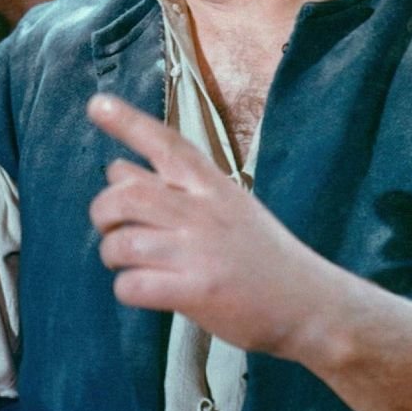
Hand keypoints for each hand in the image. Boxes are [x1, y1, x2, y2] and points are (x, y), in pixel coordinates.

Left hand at [86, 94, 344, 357]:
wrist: (313, 305)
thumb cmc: (262, 254)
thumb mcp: (227, 205)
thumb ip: (175, 188)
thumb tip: (116, 169)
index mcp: (213, 186)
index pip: (165, 144)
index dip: (128, 123)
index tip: (97, 105)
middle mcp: (203, 212)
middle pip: (127, 194)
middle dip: (102, 210)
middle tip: (109, 226)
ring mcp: (199, 252)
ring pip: (122, 242)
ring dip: (111, 254)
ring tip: (125, 263)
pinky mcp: (197, 291)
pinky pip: (133, 285)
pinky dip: (127, 289)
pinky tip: (142, 289)